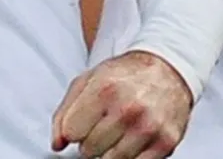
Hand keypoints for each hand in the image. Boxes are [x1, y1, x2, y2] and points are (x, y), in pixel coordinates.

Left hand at [51, 50, 191, 157]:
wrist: (164, 71)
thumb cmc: (122, 77)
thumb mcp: (86, 82)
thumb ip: (64, 113)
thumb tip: (57, 143)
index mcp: (104, 90)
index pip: (72, 132)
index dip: (73, 130)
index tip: (81, 123)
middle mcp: (127, 109)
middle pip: (90, 149)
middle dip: (90, 141)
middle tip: (101, 126)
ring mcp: (149, 127)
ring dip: (109, 151)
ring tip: (115, 133)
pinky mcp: (166, 143)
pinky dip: (129, 156)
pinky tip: (131, 140)